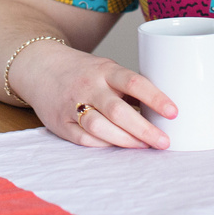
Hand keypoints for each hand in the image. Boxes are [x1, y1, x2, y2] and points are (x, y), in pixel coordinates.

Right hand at [8, 40, 175, 148]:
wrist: (40, 67)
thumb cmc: (84, 72)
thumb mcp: (107, 69)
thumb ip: (129, 88)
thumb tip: (162, 113)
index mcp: (105, 70)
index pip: (133, 82)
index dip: (155, 98)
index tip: (173, 112)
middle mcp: (88, 86)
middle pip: (118, 111)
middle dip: (144, 129)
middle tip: (164, 142)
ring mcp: (72, 104)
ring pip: (99, 127)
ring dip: (125, 140)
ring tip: (144, 147)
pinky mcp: (60, 122)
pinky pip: (83, 138)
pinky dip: (102, 145)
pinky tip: (117, 147)